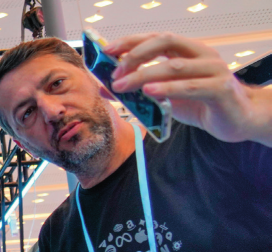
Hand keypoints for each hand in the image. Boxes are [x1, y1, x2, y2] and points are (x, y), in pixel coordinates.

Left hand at [107, 33, 271, 144]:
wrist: (237, 120)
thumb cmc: (200, 104)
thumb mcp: (166, 96)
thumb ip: (140, 90)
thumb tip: (106, 88)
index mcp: (189, 51)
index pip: (157, 38)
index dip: (131, 41)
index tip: (107, 51)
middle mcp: (202, 54)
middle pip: (165, 43)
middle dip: (135, 55)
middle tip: (114, 74)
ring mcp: (214, 70)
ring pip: (174, 66)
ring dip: (144, 74)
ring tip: (122, 85)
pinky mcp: (221, 89)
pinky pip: (190, 87)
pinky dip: (168, 89)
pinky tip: (150, 92)